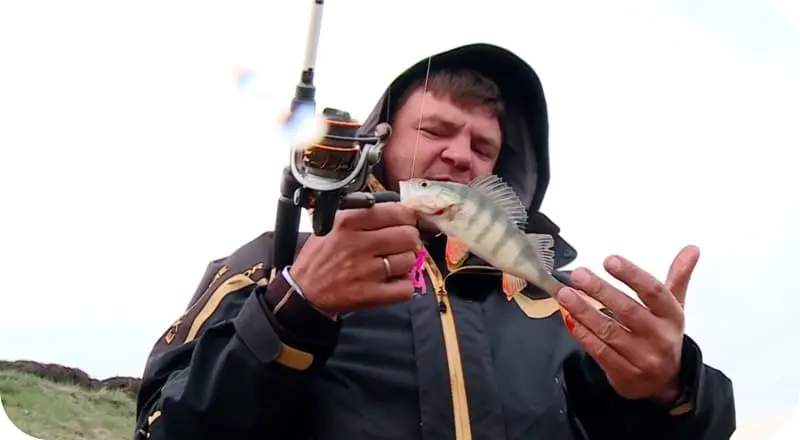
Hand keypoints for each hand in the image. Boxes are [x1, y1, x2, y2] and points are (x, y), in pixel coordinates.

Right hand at [289, 203, 421, 314]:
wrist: (303, 290)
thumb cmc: (320, 256)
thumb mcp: (332, 223)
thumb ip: (361, 212)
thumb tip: (395, 209)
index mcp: (349, 221)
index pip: (397, 212)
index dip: (407, 218)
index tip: (405, 223)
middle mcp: (358, 243)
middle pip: (408, 236)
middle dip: (408, 240)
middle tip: (400, 245)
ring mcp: (366, 270)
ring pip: (409, 261)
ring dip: (405, 264)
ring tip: (392, 265)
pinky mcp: (369, 294)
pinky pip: (405, 288)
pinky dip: (403, 287)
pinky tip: (392, 283)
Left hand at [556, 245, 700, 401]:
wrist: (664, 383)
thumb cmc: (662, 337)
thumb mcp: (673, 308)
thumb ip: (678, 277)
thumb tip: (691, 250)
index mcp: (672, 317)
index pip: (654, 292)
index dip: (631, 275)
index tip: (610, 260)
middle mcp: (659, 338)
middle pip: (628, 310)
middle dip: (600, 290)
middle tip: (579, 275)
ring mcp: (641, 358)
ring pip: (609, 331)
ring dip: (584, 311)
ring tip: (566, 294)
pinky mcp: (623, 373)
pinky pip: (599, 351)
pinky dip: (582, 333)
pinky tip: (569, 318)